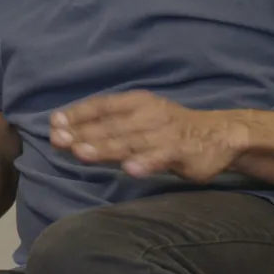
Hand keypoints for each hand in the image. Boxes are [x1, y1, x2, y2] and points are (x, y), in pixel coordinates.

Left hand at [49, 90, 249, 181]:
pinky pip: (160, 158)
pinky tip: (131, 170)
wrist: (219, 134)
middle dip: (82, 133)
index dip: (78, 114)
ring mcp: (163, 134)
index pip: (101, 106)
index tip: (54, 123)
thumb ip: (108, 124)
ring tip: (81, 153)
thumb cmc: (169, 127)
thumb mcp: (139, 118)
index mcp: (135, 103)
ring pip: (129, 142)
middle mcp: (147, 115)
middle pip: (110, 125)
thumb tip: (66, 130)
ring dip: (105, 148)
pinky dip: (146, 163)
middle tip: (57, 140)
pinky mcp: (181, 152)